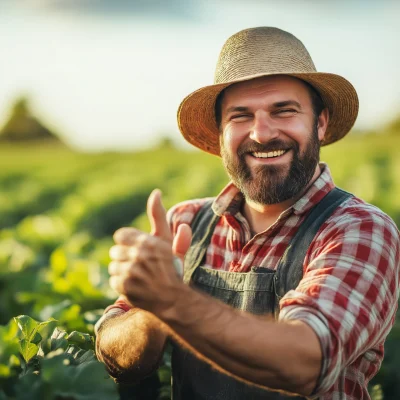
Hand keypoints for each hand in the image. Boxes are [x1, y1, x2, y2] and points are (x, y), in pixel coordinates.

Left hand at [108, 189, 191, 315]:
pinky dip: (121, 284)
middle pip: (115, 251)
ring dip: (122, 271)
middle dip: (125, 257)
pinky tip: (135, 286)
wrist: (175, 299)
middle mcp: (138, 255)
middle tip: (138, 265)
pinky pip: (113, 281)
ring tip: (137, 276)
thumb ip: (159, 216)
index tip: (136, 250)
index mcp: (148, 242)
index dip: (128, 243)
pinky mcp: (125, 288)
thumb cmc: (172, 267)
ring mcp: (130, 272)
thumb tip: (155, 192)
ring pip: (113, 267)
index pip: (121, 235)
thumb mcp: (167, 239)